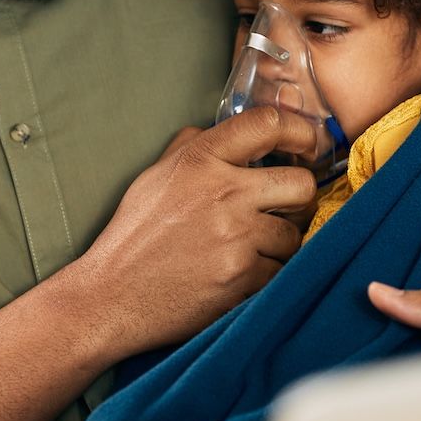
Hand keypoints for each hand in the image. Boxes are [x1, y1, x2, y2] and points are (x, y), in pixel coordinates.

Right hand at [67, 106, 321, 357]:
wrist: (112, 296)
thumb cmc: (133, 235)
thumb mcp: (155, 176)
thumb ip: (193, 146)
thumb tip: (230, 134)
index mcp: (200, 160)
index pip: (268, 124)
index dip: (299, 131)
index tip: (307, 144)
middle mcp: (224, 194)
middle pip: (302, 184)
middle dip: (298, 197)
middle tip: (284, 207)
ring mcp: (237, 238)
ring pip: (294, 234)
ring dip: (279, 243)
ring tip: (248, 249)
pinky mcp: (243, 278)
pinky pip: (280, 271)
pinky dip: (265, 275)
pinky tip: (238, 275)